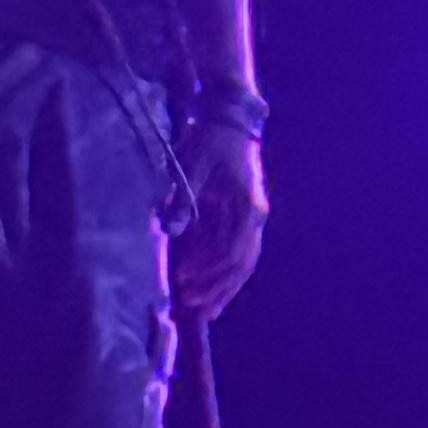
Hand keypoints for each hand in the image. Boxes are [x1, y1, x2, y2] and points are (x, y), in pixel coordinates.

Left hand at [168, 120, 267, 323]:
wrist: (229, 117)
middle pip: (241, 264)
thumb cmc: (210, 139)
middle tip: (192, 307)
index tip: (185, 284)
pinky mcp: (243, 217)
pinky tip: (209, 287)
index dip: (209, 272)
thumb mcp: (193, 165)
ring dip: (222, 286)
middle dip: (216, 288)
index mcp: (246, 207)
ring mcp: (252, 218)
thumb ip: (184, 198)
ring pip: (242, 263)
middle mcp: (255, 217)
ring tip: (203, 309)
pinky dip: (224, 272)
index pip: (231, 251)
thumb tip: (172, 229)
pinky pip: (236, 252)